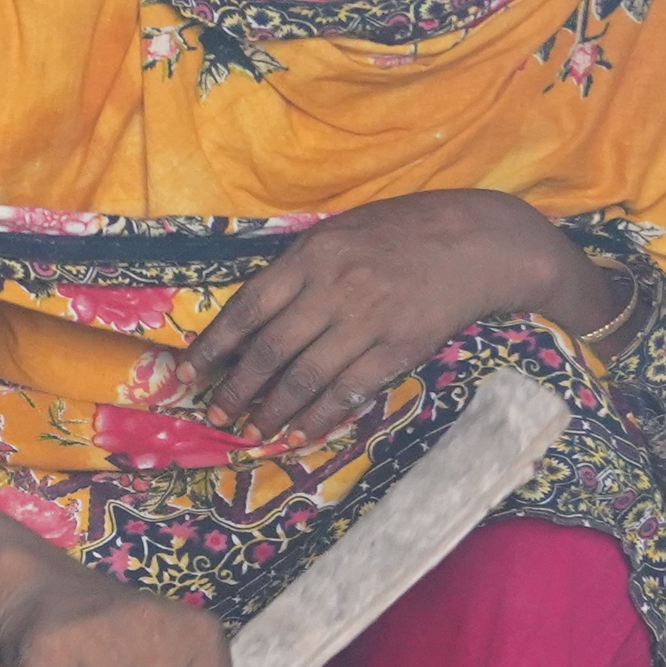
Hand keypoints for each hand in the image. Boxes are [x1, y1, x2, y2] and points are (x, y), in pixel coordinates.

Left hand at [183, 192, 622, 441]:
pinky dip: (320, 417)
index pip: (248, 307)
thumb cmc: (401, 232)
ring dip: (272, 411)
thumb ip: (296, 269)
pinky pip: (348, 392)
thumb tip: (249, 313)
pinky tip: (300, 434)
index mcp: (312, 257)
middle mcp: (334, 290)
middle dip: (237, 389)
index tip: (186, 373)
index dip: (214, 345)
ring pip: (305, 378)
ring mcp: (367, 322)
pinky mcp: (398, 348)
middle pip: (271, 350)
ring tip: (252, 433)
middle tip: (216, 414)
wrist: (479, 241)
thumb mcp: (339, 233)